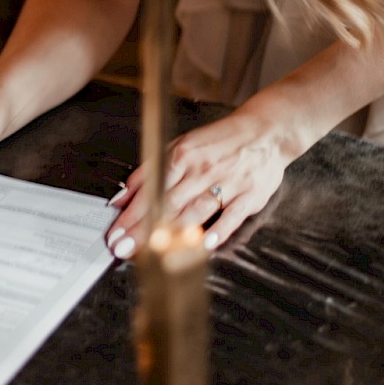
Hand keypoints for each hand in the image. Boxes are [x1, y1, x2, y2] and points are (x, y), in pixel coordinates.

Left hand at [108, 102, 297, 258]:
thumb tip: (123, 195)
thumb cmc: (221, 142)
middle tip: (124, 248)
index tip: (116, 233)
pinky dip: (218, 231)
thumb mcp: (181, 146)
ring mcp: (228, 183)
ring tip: (153, 253)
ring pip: (196, 211)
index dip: (131, 214)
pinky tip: (204, 245)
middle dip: (143, 229)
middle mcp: (202, 170)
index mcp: (182, 156)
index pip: (150, 189)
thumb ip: (151, 170)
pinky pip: (232, 216)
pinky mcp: (250, 195)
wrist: (266, 131)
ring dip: (173, 234)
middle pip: (167, 204)